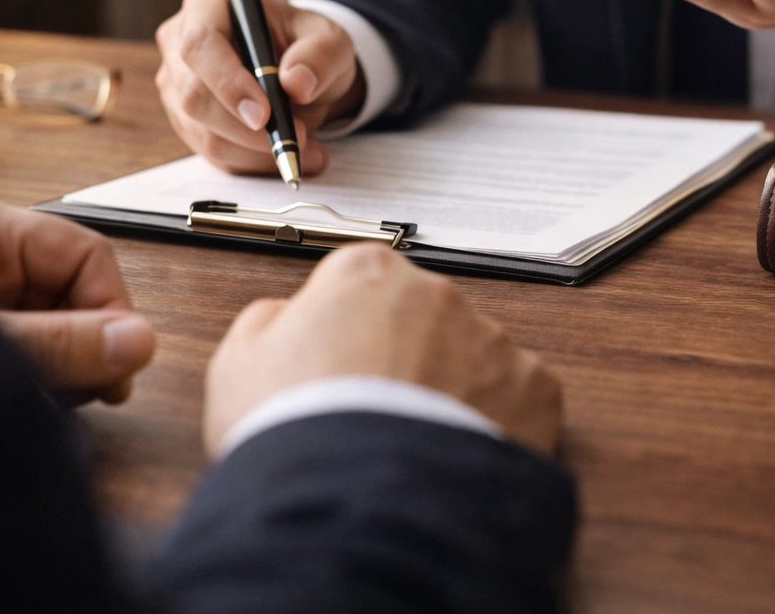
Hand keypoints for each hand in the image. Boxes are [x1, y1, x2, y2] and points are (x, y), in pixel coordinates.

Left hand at [0, 190, 155, 404]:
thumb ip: (57, 343)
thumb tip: (137, 341)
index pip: (85, 256)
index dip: (112, 310)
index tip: (119, 364)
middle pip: (73, 294)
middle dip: (85, 349)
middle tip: (84, 394)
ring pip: (52, 329)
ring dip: (61, 372)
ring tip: (42, 404)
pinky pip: (24, 352)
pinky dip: (33, 382)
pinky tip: (24, 405)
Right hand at [156, 0, 366, 175]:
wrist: (301, 70)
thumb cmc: (307, 45)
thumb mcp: (330, 40)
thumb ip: (320, 55)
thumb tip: (296, 83)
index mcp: (208, 3)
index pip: (201, 43)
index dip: (228, 82)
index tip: (264, 114)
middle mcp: (180, 41)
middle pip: (194, 95)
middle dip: (246, 128)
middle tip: (298, 137)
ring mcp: (177, 83)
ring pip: (202, 131)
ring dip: (255, 151)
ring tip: (306, 150)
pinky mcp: (186, 120)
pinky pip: (211, 152)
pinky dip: (252, 162)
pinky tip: (289, 155)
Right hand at [205, 244, 562, 456]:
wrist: (360, 501)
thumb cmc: (298, 431)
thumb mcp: (239, 364)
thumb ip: (268, 323)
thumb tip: (287, 317)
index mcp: (366, 273)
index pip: (363, 280)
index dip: (348, 328)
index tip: (341, 364)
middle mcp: (437, 295)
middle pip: (423, 317)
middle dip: (407, 357)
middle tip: (377, 413)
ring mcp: (491, 340)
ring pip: (473, 359)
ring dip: (453, 391)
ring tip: (414, 445)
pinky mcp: (535, 389)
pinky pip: (519, 400)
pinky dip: (498, 425)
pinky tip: (455, 457)